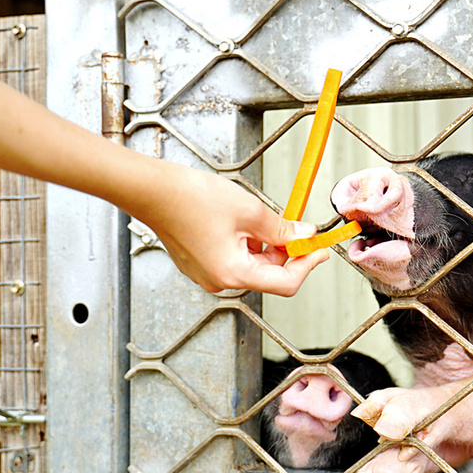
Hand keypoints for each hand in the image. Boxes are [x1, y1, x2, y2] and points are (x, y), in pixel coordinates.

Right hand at [134, 163, 328, 294]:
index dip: (307, 265)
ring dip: (266, 247)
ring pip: (251, 266)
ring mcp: (206, 274)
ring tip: (263, 218)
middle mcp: (219, 281)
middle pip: (268, 275)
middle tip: (298, 228)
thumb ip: (281, 229)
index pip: (285, 282)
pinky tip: (245, 222)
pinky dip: (247, 245)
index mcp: (233, 273)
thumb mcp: (250, 211)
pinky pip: (233, 259)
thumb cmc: (192, 199)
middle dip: (286, 252)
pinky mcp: (199, 263)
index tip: (320, 250)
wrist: (153, 190)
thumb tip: (303, 235)